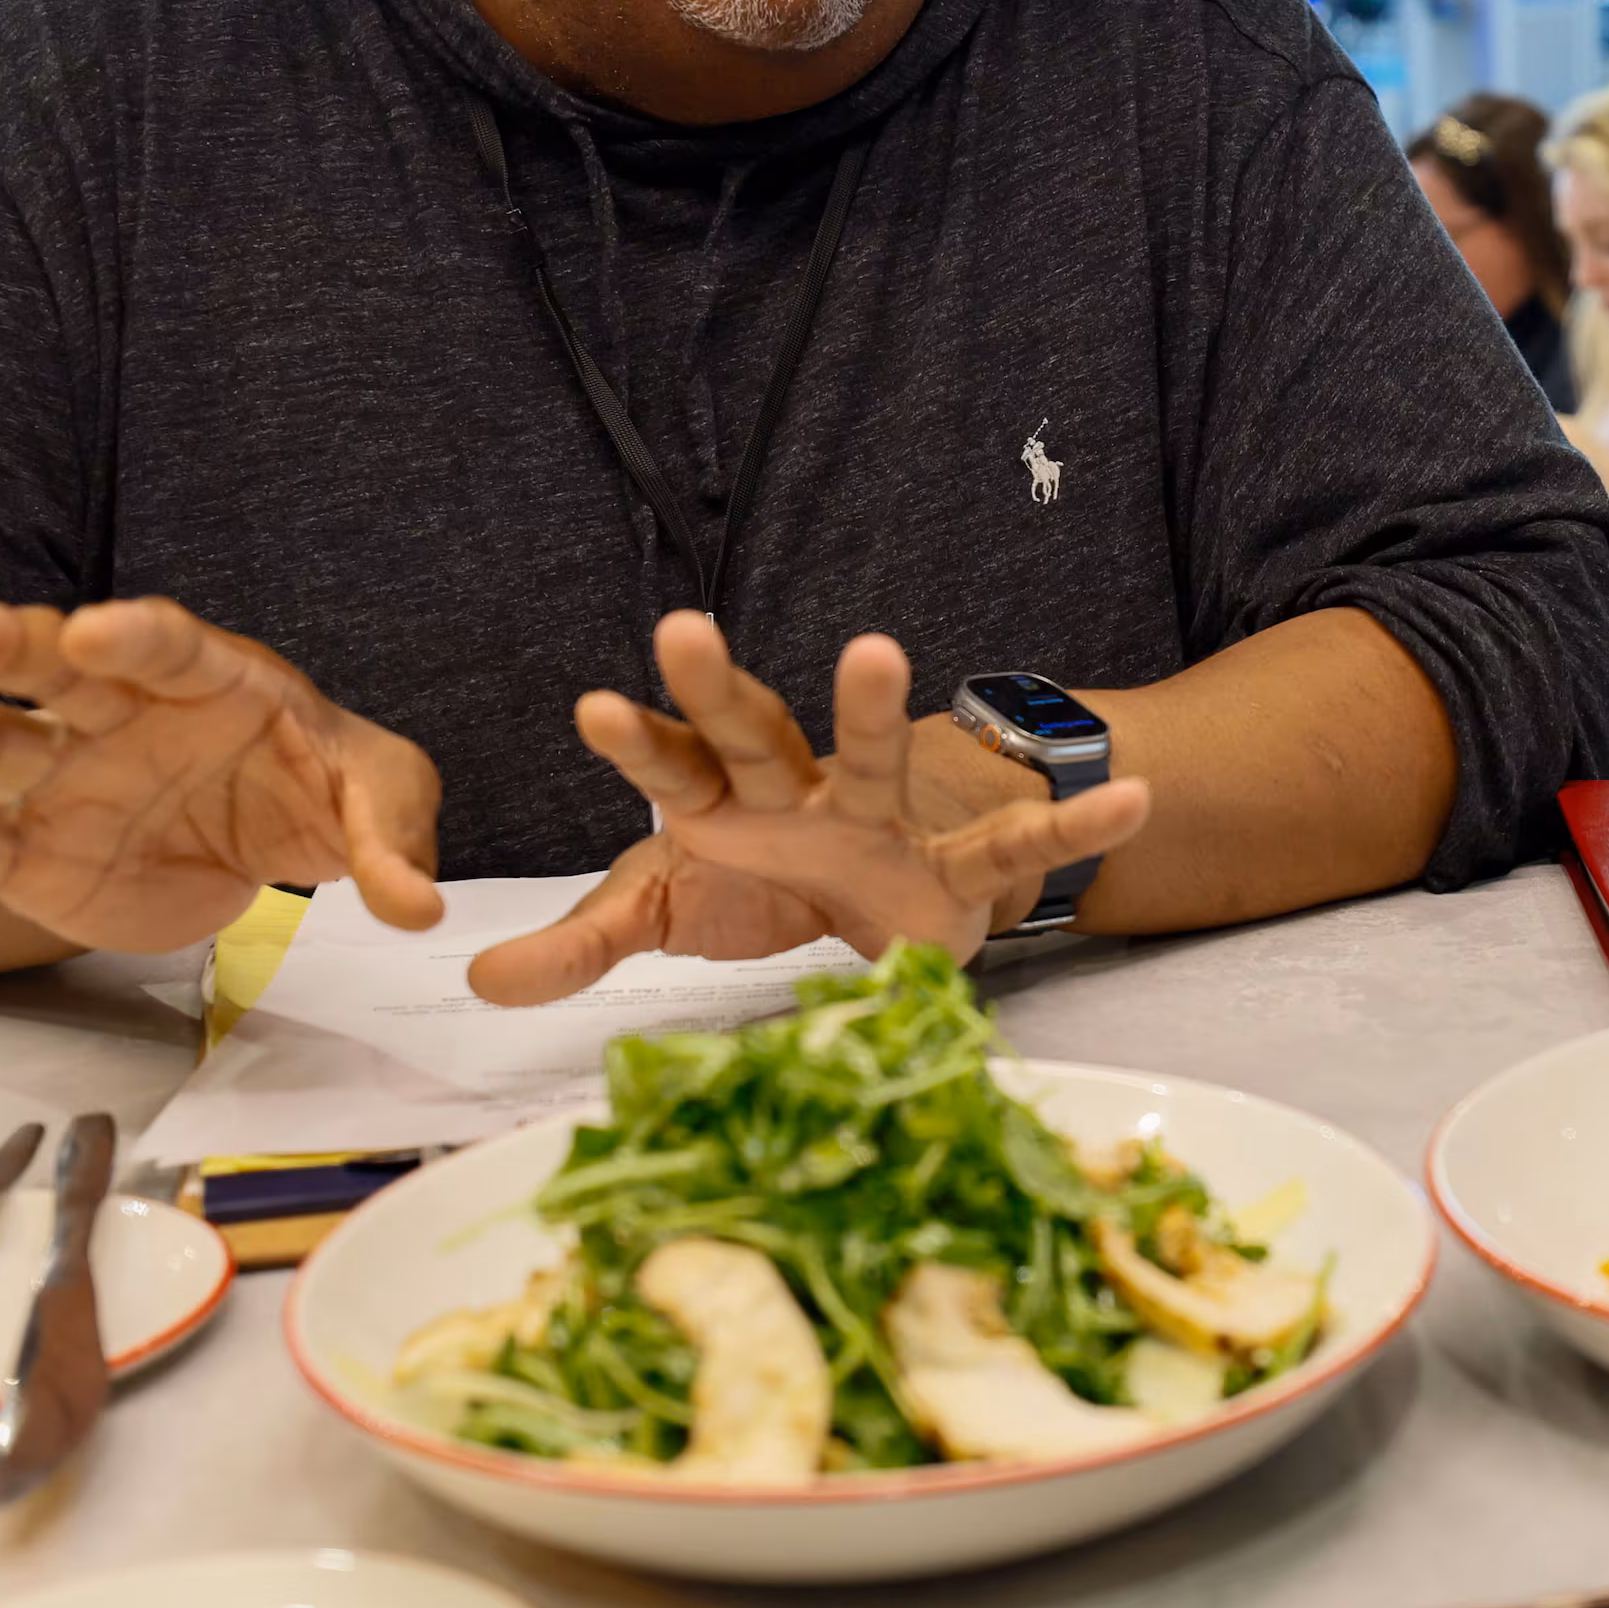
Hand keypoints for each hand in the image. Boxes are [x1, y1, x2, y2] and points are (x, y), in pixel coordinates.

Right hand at [0, 590, 443, 954]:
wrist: (258, 839)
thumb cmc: (314, 787)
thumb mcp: (379, 796)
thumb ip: (393, 836)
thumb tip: (416, 906)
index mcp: (208, 679)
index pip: (173, 647)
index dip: (137, 637)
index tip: (95, 631)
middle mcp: (114, 712)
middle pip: (41, 669)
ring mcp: (56, 777)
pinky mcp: (20, 849)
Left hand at [466, 619, 1149, 1005]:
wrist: (871, 905)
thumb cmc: (760, 883)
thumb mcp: (665, 914)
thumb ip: (582, 941)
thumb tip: (478, 979)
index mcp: (720, 806)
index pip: (669, 766)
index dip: (636, 739)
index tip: (592, 704)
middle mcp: (798, 794)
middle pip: (752, 734)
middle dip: (718, 686)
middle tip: (680, 628)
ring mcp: (878, 821)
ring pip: (871, 757)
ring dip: (871, 705)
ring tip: (873, 647)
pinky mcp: (948, 870)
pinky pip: (1009, 849)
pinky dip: (1071, 822)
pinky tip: (1130, 798)